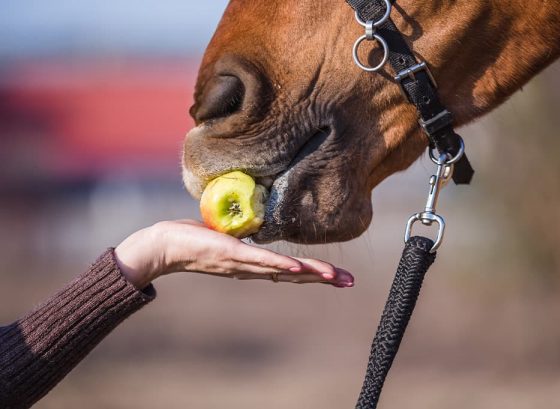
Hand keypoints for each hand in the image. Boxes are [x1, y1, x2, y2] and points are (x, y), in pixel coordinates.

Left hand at [114, 220, 353, 289]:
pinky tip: (299, 266)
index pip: (290, 270)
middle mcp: (252, 269)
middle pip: (294, 275)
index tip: (338, 276)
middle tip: (349, 281)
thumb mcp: (227, 237)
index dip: (314, 274)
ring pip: (284, 270)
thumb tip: (254, 228)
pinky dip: (281, 264)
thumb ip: (244, 237)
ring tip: (334, 276)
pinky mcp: (232, 254)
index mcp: (253, 265)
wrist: (166, 246)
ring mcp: (243, 264)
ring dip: (310, 274)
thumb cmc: (194, 239)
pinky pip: (261, 260)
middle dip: (323, 278)